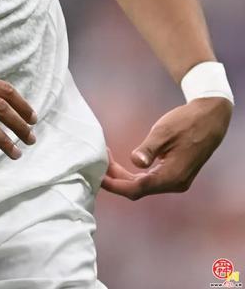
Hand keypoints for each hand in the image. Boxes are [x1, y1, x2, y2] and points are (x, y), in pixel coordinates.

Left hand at [101, 97, 232, 199]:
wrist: (210, 119)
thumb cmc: (186, 122)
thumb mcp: (163, 132)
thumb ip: (148, 149)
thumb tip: (136, 163)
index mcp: (172, 177)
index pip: (137, 189)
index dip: (116, 185)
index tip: (99, 177)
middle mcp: (175, 184)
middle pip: (139, 189)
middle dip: (117, 180)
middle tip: (100, 165)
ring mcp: (177, 181)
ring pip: (144, 186)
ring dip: (125, 177)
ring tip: (107, 162)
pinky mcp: (176, 174)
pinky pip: (151, 180)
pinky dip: (136, 174)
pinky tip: (123, 165)